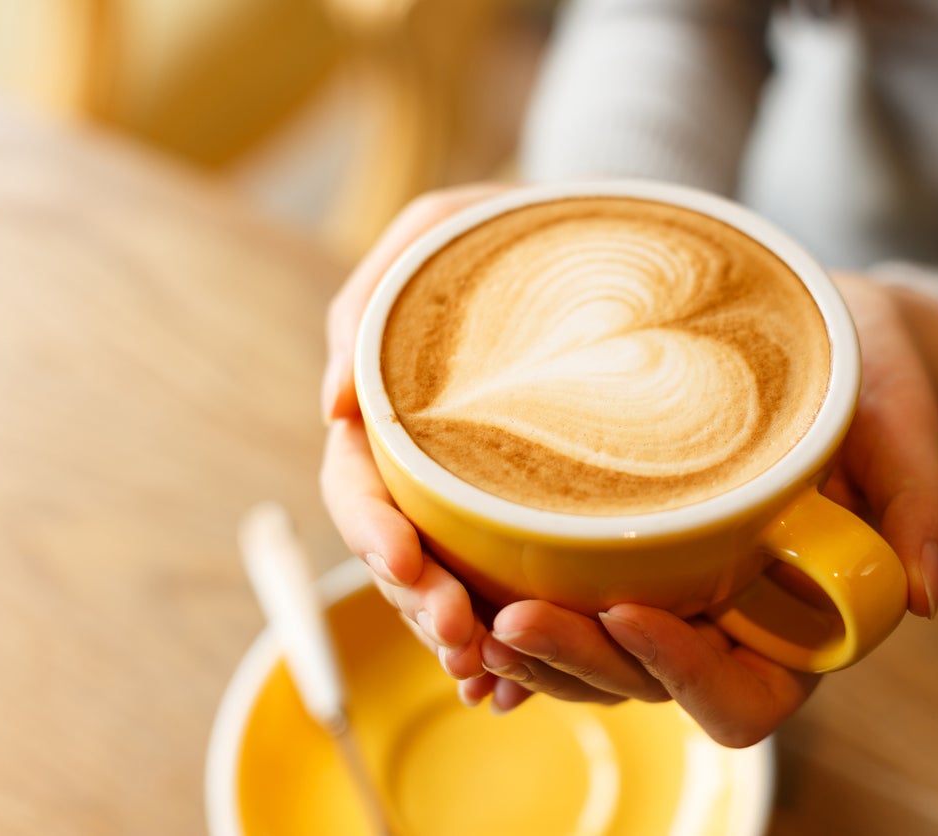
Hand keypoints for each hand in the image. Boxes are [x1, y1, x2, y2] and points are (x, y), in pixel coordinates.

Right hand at [321, 184, 511, 705]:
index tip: (404, 562)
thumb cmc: (514, 229)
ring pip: (450, 588)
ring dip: (463, 639)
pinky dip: (510, 645)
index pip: (360, 484)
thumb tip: (329, 406)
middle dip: (421, 603)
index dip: (371, 532)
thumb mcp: (439, 233)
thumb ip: (371, 302)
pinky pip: (511, 591)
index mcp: (394, 413)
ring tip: (494, 675)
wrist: (609, 250)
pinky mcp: (534, 520)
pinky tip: (520, 685)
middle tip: (464, 639)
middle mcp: (429, 467)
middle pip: (401, 555)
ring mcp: (477, 500)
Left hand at [472, 273, 937, 746]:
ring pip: (593, 663)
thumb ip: (918, 502)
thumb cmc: (867, 373)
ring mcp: (673, 594)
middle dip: (576, 665)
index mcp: (800, 619)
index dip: (683, 671)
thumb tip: (923, 596)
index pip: (742, 695)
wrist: (824, 335)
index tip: (629, 611)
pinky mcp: (627, 555)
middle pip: (645, 688)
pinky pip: (565, 607)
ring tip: (466, 614)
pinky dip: (511, 616)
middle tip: (510, 620)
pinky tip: (465, 600)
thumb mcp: (903, 414)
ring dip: (530, 656)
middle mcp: (729, 622)